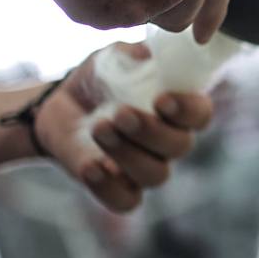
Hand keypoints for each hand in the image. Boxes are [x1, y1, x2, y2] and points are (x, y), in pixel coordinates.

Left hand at [34, 44, 213, 211]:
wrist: (58, 105)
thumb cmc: (99, 79)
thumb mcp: (116, 57)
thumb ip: (138, 56)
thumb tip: (154, 55)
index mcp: (177, 110)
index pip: (200, 115)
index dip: (188, 110)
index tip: (161, 99)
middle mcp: (168, 142)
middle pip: (180, 147)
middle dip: (150, 130)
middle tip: (120, 113)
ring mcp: (144, 168)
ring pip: (155, 175)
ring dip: (127, 153)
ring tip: (99, 128)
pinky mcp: (117, 188)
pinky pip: (126, 201)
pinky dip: (108, 187)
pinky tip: (91, 166)